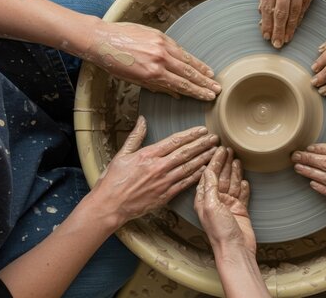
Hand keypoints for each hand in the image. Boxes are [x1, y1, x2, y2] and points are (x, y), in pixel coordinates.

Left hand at [80, 21, 220, 100]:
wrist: (102, 40)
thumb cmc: (114, 62)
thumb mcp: (134, 80)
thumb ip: (157, 87)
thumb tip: (177, 93)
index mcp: (153, 74)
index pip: (182, 85)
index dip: (197, 92)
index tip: (208, 96)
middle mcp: (160, 59)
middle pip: (188, 73)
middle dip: (204, 82)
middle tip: (217, 89)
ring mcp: (161, 45)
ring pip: (187, 59)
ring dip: (201, 69)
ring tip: (212, 76)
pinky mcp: (159, 35)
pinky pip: (179, 48)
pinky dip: (189, 56)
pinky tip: (196, 62)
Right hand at [92, 116, 218, 224]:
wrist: (109, 206)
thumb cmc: (113, 180)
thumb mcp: (122, 154)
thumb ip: (135, 136)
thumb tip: (142, 120)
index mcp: (148, 155)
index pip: (174, 141)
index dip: (190, 134)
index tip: (202, 129)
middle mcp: (158, 167)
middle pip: (185, 153)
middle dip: (202, 144)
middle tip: (215, 138)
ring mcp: (163, 182)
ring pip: (188, 167)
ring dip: (203, 158)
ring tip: (215, 151)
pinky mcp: (165, 195)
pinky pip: (185, 184)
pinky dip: (196, 176)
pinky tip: (205, 170)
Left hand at [194, 147, 254, 254]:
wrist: (236, 249)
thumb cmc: (220, 233)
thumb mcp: (211, 206)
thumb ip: (210, 188)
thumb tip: (208, 171)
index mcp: (204, 200)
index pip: (208, 175)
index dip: (213, 161)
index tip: (218, 149)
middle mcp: (215, 201)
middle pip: (220, 177)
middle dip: (224, 163)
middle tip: (229, 149)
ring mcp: (228, 206)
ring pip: (232, 183)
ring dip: (234, 171)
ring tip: (237, 158)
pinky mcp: (240, 210)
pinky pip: (242, 194)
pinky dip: (243, 186)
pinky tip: (245, 179)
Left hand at [259, 0, 325, 47]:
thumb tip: (262, 11)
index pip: (267, 6)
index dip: (266, 24)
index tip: (265, 35)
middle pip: (280, 13)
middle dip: (277, 31)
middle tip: (276, 44)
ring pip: (294, 12)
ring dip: (289, 29)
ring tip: (286, 39)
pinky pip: (305, 6)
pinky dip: (300, 18)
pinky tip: (296, 26)